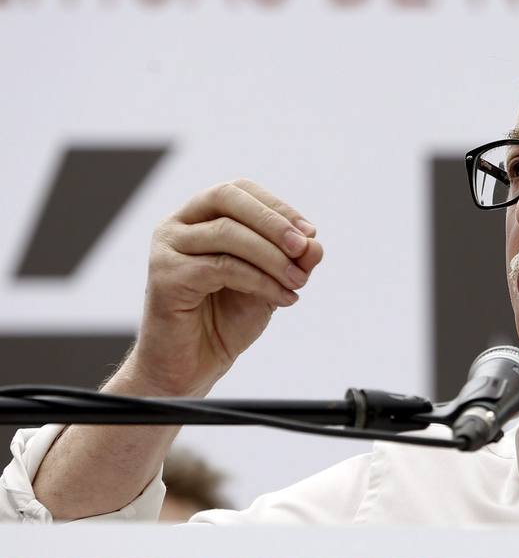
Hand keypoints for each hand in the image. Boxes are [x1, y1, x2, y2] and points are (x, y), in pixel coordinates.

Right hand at [125, 179, 323, 395]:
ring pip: (227, 233)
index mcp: (199, 218)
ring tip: (298, 281)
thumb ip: (291, 262)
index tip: (309, 233)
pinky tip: (282, 297)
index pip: (240, 191)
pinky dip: (260, 280)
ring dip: (271, 255)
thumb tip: (314, 243)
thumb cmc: (225, 321)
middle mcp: (178, 226)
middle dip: (273, 221)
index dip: (277, 207)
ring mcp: (168, 249)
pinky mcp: (166, 277)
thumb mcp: (269, 284)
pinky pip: (221, 268)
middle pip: (227, 198)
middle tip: (304, 247)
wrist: (191, 366)